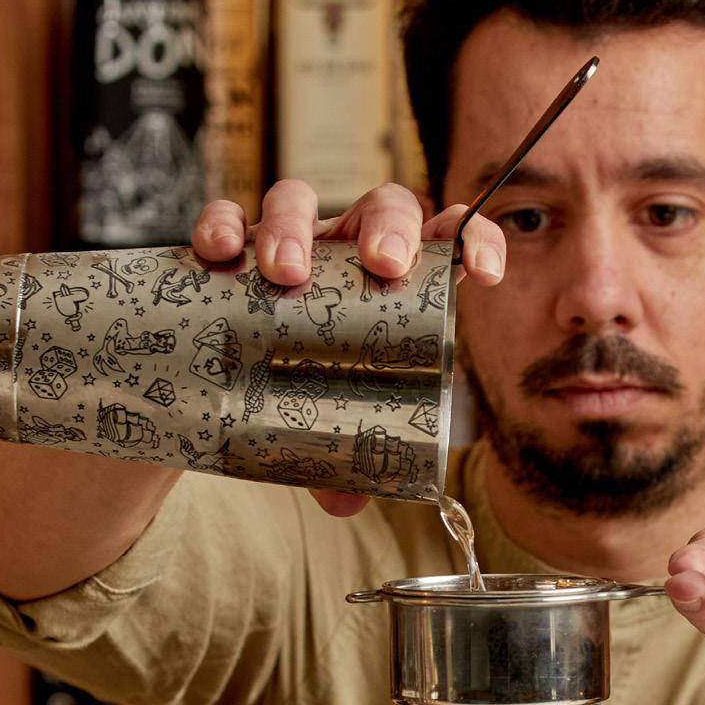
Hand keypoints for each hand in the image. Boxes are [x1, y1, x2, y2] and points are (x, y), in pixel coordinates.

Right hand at [191, 181, 506, 516]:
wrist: (224, 386)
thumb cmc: (301, 395)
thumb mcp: (332, 427)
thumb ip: (343, 463)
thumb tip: (346, 504)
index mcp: (391, 285)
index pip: (446, 241)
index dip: (473, 241)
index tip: (484, 272)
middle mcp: (345, 254)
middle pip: (380, 208)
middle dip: (389, 229)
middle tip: (383, 267)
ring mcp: (287, 244)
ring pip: (297, 200)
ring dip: (295, 228)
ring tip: (285, 275)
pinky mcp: (229, 248)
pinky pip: (226, 217)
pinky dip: (221, 224)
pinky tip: (221, 253)